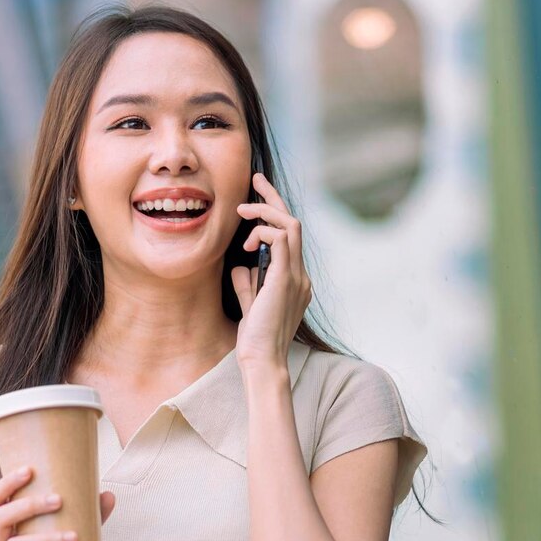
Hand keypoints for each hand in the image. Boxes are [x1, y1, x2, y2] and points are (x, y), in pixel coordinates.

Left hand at [231, 172, 310, 369]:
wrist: (263, 361)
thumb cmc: (255, 340)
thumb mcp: (251, 305)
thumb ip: (248, 284)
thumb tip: (240, 265)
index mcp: (295, 280)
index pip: (289, 237)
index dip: (274, 213)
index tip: (255, 198)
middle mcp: (300, 275)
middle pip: (294, 222)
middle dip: (273, 197)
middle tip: (254, 180)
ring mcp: (296, 277)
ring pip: (290, 225)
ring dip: (265, 211)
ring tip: (241, 212)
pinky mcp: (285, 280)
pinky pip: (279, 239)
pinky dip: (262, 231)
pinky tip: (246, 241)